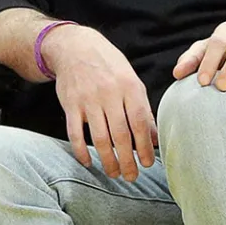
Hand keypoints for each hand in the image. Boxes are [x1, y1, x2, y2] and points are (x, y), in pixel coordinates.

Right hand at [46, 24, 157, 180]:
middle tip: (131, 176)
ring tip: (114, 173)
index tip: (147, 163)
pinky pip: (74, 133)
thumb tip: (155, 139)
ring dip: (107, 159)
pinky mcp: (70, 104)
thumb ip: (143, 109)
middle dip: (127, 159)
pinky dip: (80, 150)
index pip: (140, 123)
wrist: (76, 48)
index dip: (144, 146)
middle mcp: (109, 94)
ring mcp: (88, 100)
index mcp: (129, 88)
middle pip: (120, 134)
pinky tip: (88, 162)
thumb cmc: (109, 67)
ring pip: (99, 137)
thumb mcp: (131, 81)